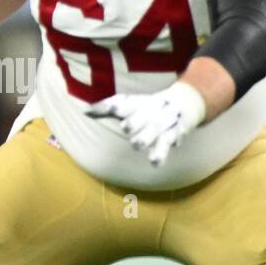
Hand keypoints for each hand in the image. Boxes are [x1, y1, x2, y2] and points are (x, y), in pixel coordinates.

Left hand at [86, 81, 205, 166]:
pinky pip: (165, 145)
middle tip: (126, 127)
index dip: (120, 106)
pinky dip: (160, 153)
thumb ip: (106, 108)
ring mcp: (162, 124)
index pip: (128, 103)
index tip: (112, 109)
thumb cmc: (144, 107)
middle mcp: (151, 112)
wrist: (181, 103)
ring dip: (146, 137)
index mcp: (138, 103)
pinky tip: (154, 162)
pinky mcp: (171, 137)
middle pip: (143, 116)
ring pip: (154, 131)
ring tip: (137, 144)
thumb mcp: (128, 103)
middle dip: (136, 121)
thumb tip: (84, 111)